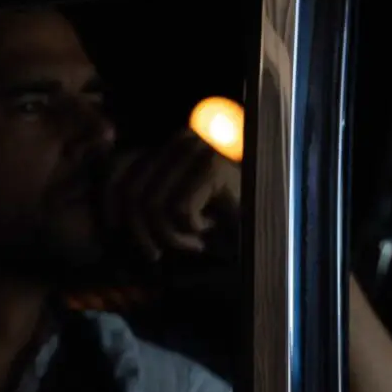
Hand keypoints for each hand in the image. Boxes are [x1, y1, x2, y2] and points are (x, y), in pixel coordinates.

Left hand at [103, 129, 239, 262]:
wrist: (281, 225)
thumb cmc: (231, 221)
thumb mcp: (181, 208)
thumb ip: (149, 199)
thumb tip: (110, 211)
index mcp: (172, 144)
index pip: (119, 167)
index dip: (110, 204)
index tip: (121, 234)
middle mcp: (183, 139)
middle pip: (130, 191)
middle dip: (140, 233)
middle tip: (160, 252)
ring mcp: (199, 150)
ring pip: (151, 206)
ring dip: (170, 237)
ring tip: (193, 243)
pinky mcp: (213, 168)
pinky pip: (178, 211)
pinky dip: (189, 234)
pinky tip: (208, 235)